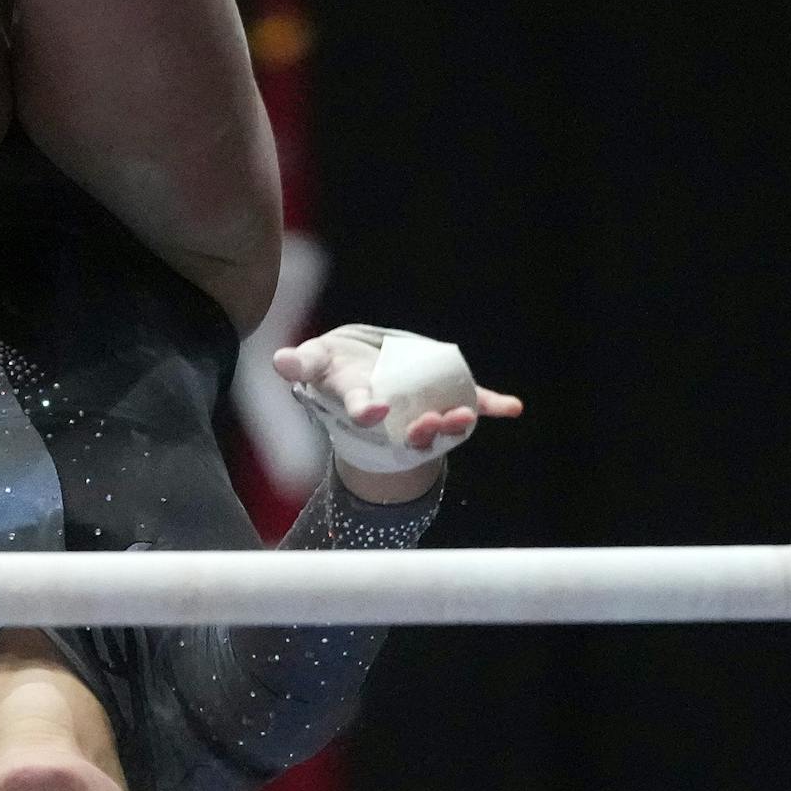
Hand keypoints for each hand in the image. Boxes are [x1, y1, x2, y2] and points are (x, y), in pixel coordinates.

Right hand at [272, 324, 521, 460]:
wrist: (363, 363)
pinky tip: (511, 407)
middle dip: (420, 430)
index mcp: (361, 401)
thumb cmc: (335, 364)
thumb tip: (279, 360)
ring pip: (440, 421)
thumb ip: (301, 361)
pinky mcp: (444, 394)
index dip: (367, 412)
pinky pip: (473, 401)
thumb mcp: (316, 359)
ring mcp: (420, 406)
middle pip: (407, 429)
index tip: (374, 410)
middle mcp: (394, 414)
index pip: (362, 409)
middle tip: (428, 424)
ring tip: (465, 416)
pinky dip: (492, 405)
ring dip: (453, 422)